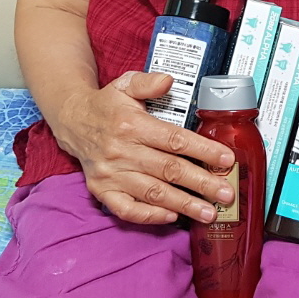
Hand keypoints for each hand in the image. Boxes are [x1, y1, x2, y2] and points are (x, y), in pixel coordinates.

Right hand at [54, 71, 234, 224]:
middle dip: (201, 184)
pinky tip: (173, 217)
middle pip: (169, 171)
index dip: (203, 150)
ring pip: (153, 193)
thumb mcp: (125, 84)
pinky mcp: (102, 191)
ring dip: (183, 205)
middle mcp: (121, 152)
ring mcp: (111, 175)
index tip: (226, 159)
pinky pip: (127, 209)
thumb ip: (147, 81)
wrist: (72, 120)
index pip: (174, 140)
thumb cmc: (106, 105)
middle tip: (226, 194)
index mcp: (131, 125)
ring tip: (208, 213)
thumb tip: (168, 80)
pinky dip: (150, 216)